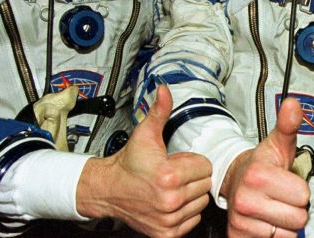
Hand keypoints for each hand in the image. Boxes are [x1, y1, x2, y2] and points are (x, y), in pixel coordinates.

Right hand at [76, 85, 211, 237]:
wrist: (108, 189)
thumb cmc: (128, 163)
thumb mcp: (145, 133)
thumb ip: (160, 111)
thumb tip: (164, 90)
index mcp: (169, 176)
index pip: (206, 166)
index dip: (192, 160)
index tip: (177, 161)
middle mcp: (170, 200)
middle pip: (205, 185)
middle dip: (192, 177)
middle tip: (173, 174)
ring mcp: (169, 219)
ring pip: (200, 203)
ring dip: (190, 195)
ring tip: (171, 188)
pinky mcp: (166, 233)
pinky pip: (192, 220)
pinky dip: (185, 212)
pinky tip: (170, 202)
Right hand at [222, 97, 309, 236]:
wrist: (235, 180)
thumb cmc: (261, 165)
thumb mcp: (278, 143)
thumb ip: (288, 125)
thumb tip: (293, 105)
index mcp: (258, 175)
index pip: (303, 195)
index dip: (299, 188)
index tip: (286, 181)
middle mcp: (246, 200)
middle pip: (298, 217)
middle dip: (293, 206)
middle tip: (280, 195)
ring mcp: (241, 221)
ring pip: (288, 233)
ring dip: (284, 222)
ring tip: (272, 206)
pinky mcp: (238, 237)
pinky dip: (274, 235)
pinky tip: (265, 220)